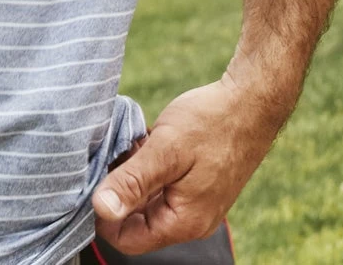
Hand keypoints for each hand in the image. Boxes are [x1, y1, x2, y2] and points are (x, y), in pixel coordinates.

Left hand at [91, 72, 281, 253]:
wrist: (251, 102)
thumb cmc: (211, 123)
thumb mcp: (165, 150)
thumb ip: (133, 182)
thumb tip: (99, 209)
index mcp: (183, 222)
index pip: (128, 240)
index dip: (103, 215)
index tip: (91, 179)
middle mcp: (190, 220)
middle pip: (136, 221)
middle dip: (117, 191)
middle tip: (110, 155)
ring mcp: (194, 202)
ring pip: (146, 201)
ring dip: (131, 177)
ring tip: (129, 145)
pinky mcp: (195, 184)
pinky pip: (160, 186)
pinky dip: (146, 168)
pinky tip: (144, 142)